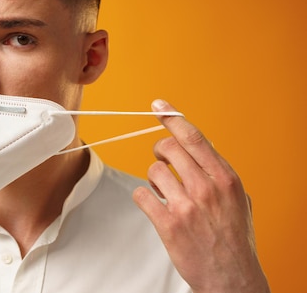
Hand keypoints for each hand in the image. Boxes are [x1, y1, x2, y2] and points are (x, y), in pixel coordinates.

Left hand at [133, 100, 269, 292]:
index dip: (173, 118)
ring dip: (154, 179)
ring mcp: (186, 206)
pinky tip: (154, 206)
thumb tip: (200, 147)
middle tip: (162, 159)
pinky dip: (143, 197)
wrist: (231, 279)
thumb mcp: (238, 199)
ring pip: (153, 171)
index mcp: (226, 179)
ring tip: (165, 192)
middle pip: (168, 148)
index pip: (195, 138)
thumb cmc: (234, 238)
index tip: (159, 106)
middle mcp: (207, 188)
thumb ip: (219, 173)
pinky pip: (142, 195)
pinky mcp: (168, 224)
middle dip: (160, 150)